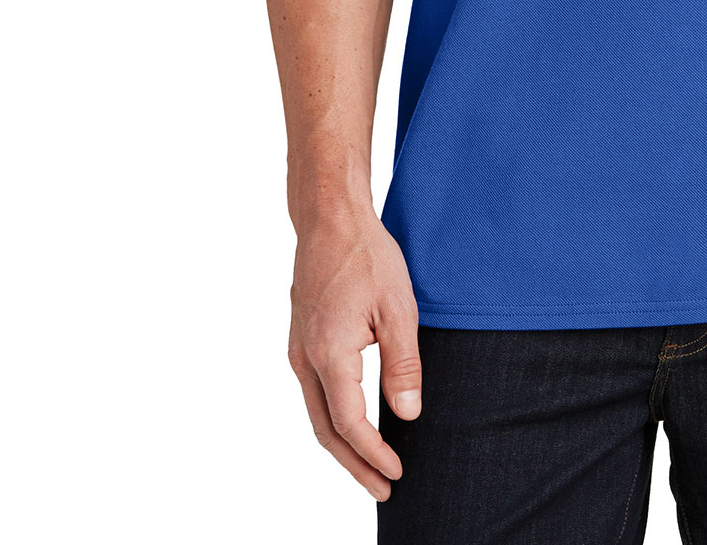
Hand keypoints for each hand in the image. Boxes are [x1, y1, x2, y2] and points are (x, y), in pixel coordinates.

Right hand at [287, 207, 422, 499]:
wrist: (329, 218)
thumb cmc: (366, 255)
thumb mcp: (398, 307)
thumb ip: (402, 364)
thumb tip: (408, 413)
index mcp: (330, 354)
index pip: (350, 424)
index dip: (373, 454)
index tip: (396, 474)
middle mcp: (305, 358)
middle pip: (326, 430)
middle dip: (354, 465)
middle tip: (383, 489)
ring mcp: (298, 349)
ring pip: (317, 413)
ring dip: (342, 445)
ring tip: (370, 466)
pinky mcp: (301, 339)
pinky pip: (314, 392)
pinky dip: (333, 418)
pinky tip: (353, 422)